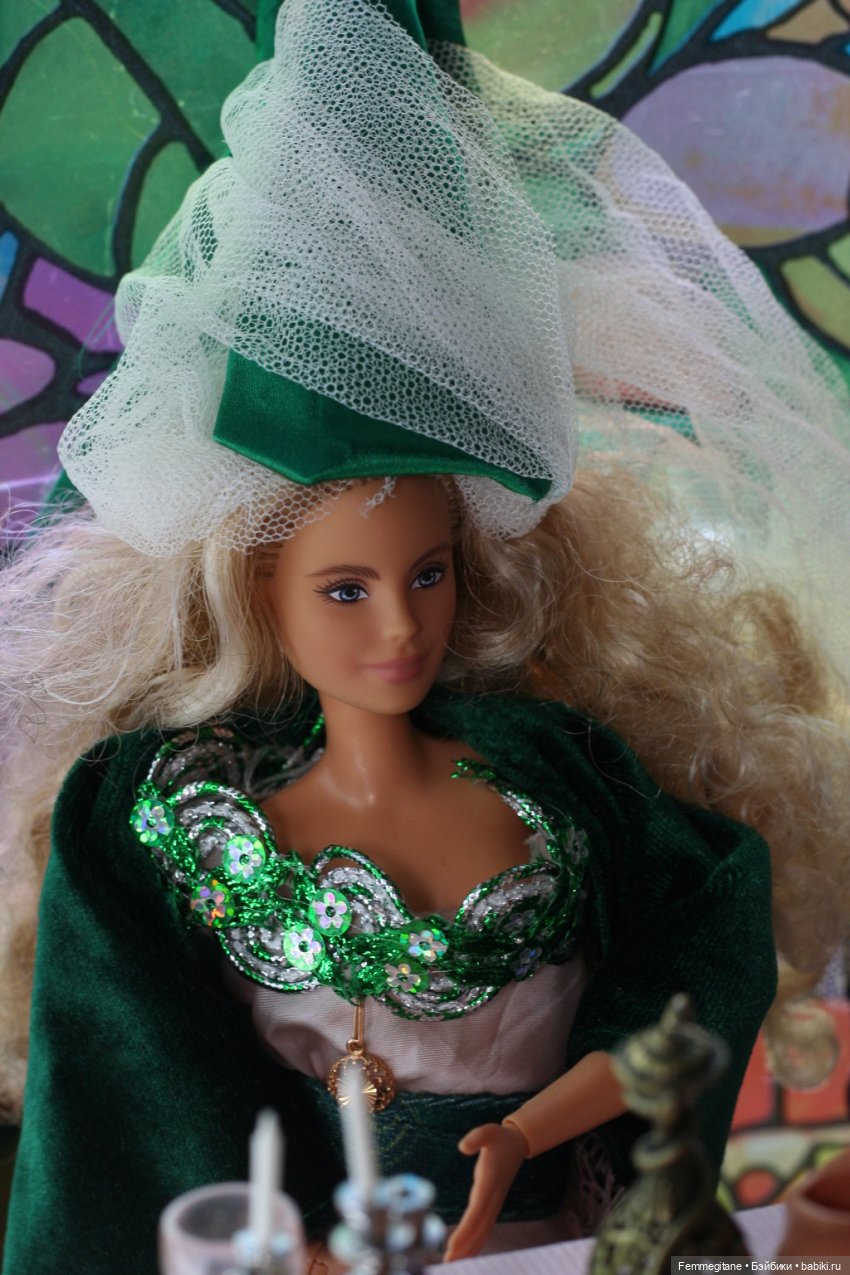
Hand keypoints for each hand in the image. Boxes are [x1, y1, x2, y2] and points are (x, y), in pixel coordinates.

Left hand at [443, 1122, 526, 1261]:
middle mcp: (493, 1197)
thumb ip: (476, 1137)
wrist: (517, 1144)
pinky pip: (484, 1228)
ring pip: (483, 1232)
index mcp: (489, 1182)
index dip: (465, 1230)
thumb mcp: (489, 1131)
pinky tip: (464, 1253)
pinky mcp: (492, 1205)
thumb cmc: (499, 1138)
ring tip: (452, 1264)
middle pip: (479, 1228)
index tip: (452, 1245)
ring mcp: (494, 1203)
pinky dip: (475, 1242)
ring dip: (469, 1249)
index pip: (476, 1211)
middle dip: (464, 1247)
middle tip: (447, 1263)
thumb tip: (463, 1147)